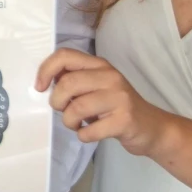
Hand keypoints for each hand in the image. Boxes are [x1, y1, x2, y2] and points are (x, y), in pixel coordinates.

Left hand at [36, 48, 174, 158]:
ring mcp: (119, 98)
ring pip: (76, 108)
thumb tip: (45, 81)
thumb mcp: (97, 86)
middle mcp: (110, 77)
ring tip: (76, 124)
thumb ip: (75, 80)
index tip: (39, 87)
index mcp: (100, 65)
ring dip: (69, 121)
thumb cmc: (117, 107)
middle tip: (62, 110)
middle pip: (68, 83)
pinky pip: (89, 131)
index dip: (46, 70)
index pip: (65, 55)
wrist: (152, 127)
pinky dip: (83, 135)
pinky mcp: (124, 120)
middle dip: (56, 101)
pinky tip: (89, 133)